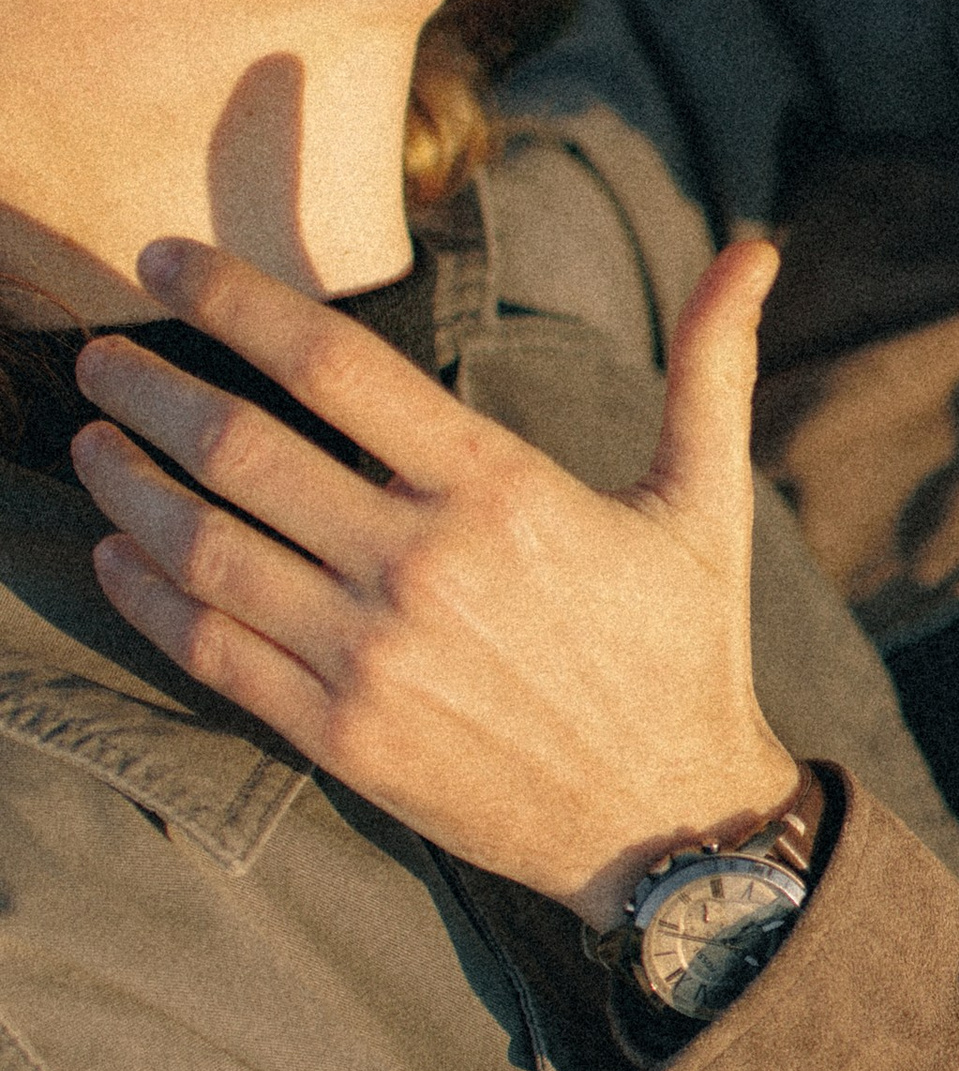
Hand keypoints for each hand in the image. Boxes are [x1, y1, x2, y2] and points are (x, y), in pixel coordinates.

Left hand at [70, 235, 797, 925]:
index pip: (333, 366)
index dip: (232, 300)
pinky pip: (212, 649)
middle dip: (147, 390)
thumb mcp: (705, 503)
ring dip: (127, 485)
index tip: (166, 263)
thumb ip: (710, 368)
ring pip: (205, 549)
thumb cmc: (683, 653)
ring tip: (90, 444)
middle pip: (241, 449)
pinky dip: (145, 595)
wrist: (671, 822)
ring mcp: (374, 658)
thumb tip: (755, 249)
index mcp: (502, 490)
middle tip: (97, 357)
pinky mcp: (343, 737)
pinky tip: (115, 553)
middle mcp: (424, 567)